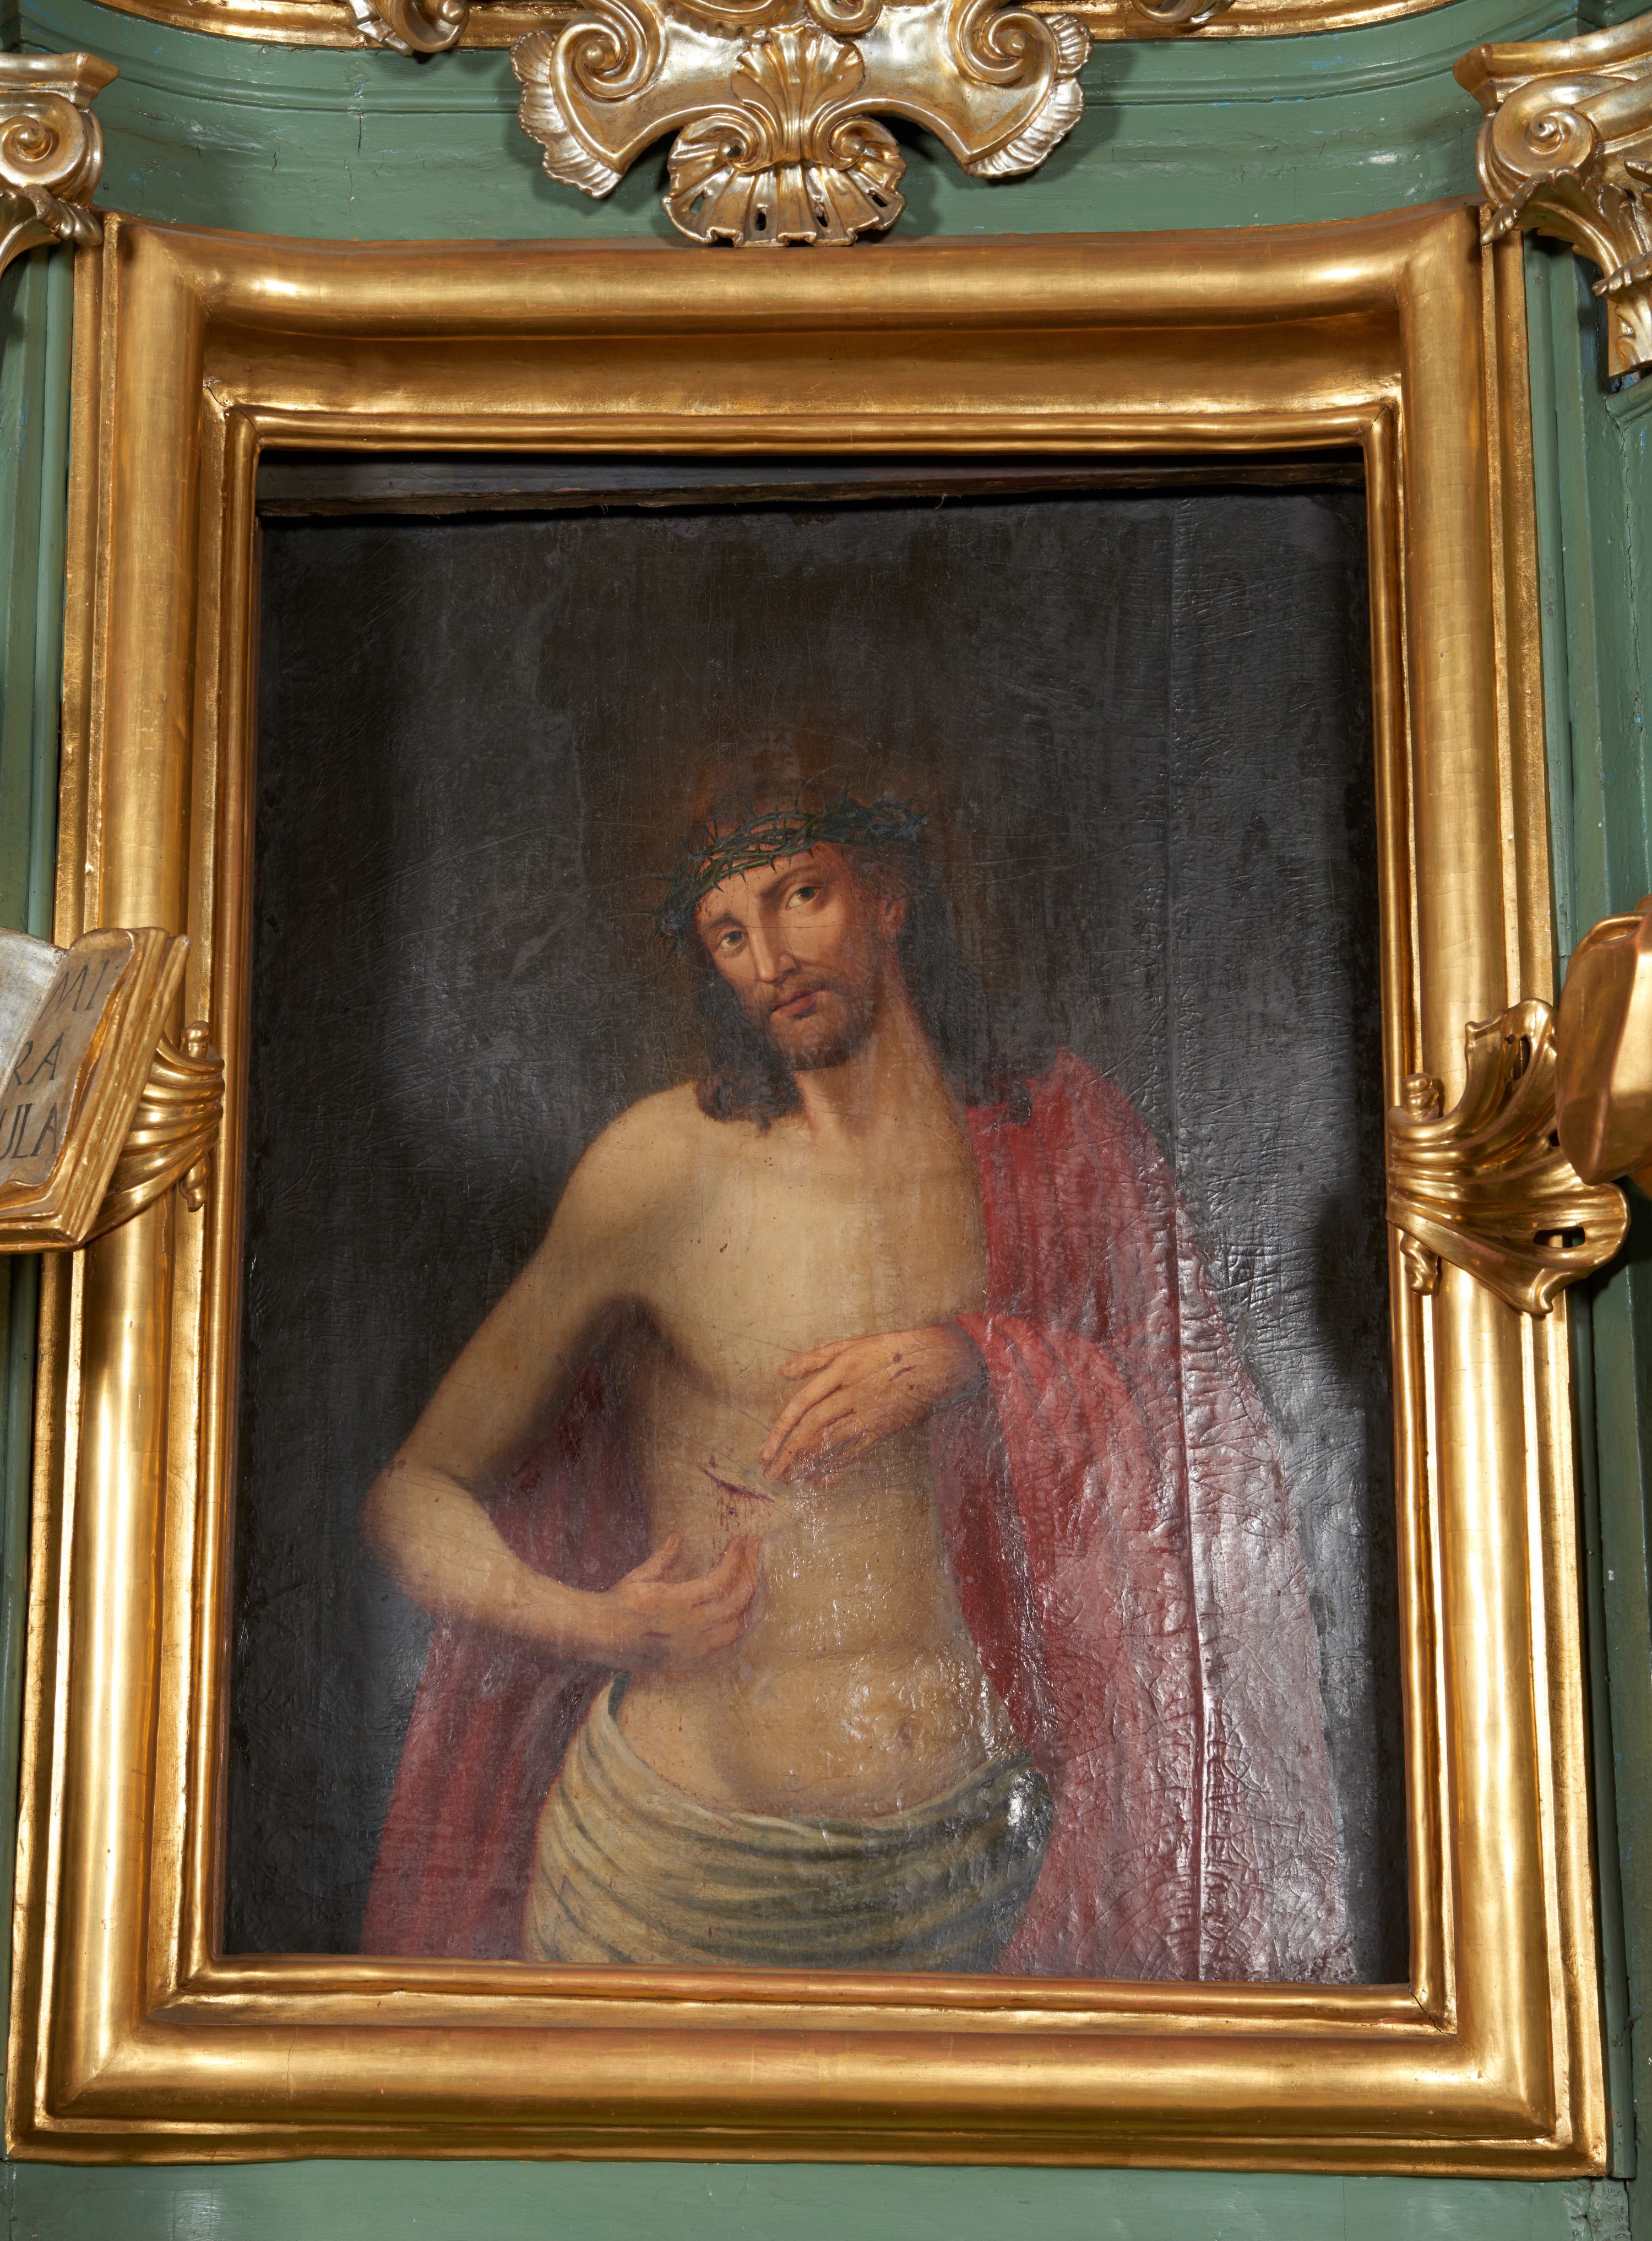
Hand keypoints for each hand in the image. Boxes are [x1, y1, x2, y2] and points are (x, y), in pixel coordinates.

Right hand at [589, 1535, 758, 1669]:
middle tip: (756, 1552)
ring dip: (752, 1602)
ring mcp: (695, 1649)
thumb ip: (664, 1558)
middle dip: (753, 1572)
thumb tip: (677, 1538)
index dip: (737, 1557)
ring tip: (756, 1580)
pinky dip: (742, 1634)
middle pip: (739, 1602)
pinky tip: (746, 1616)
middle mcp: (691, 1628)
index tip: (741, 1540)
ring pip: (740, 1628)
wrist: (601, 1637)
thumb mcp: (641, 1576)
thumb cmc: (618, 1603)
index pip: (722, 1579)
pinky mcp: (692, 1664)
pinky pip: (729, 1653)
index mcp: (679, 1602)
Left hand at [760, 1323, 983, 1482]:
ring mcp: (870, 1414)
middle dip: (788, 1453)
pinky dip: (835, 1468)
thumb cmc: (892, 1350)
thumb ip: (814, 1358)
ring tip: (787, 1480)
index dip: (781, 1429)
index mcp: (842, 1370)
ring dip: (807, 1464)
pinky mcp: (885, 1429)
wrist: (938, 1362)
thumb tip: (781, 1371)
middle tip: (771, 1473)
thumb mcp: (851, 1345)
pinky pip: (855, 1452)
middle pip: (814, 1427)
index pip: (803, 1403)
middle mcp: (854, 1394)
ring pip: (833, 1443)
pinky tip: (817, 1480)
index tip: (765, 1452)